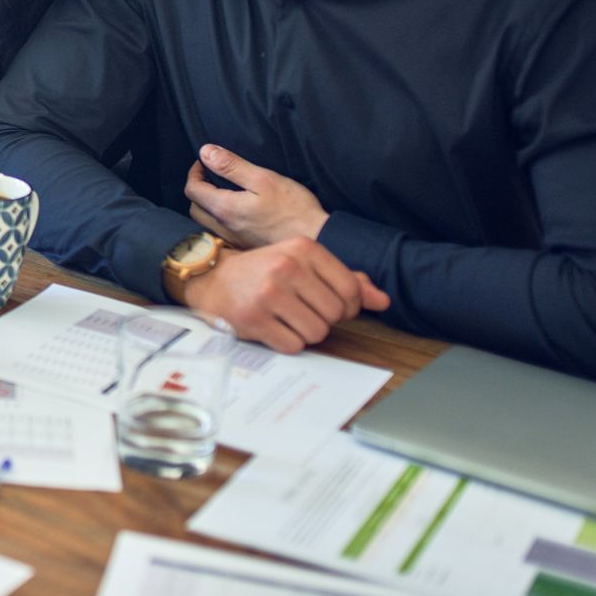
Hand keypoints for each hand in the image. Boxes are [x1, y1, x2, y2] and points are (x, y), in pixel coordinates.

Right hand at [177, 238, 391, 353]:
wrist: (211, 278)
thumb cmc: (264, 272)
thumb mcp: (303, 264)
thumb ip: (345, 280)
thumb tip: (383, 301)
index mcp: (303, 249)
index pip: (351, 290)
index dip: (348, 307)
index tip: (330, 305)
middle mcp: (286, 267)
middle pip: (335, 315)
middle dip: (324, 320)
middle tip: (303, 312)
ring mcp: (268, 294)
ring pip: (317, 333)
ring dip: (306, 333)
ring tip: (287, 319)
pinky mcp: (253, 319)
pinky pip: (293, 346)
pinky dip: (287, 343)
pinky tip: (273, 328)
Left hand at [184, 144, 328, 249]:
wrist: (316, 238)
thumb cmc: (293, 208)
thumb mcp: (263, 179)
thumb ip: (231, 166)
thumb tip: (205, 152)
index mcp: (224, 209)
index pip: (192, 189)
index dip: (194, 172)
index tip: (205, 162)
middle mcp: (223, 228)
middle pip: (194, 207)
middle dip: (198, 188)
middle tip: (212, 175)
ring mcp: (232, 240)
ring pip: (205, 221)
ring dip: (207, 204)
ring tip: (224, 191)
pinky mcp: (243, 246)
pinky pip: (220, 231)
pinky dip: (219, 218)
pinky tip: (236, 211)